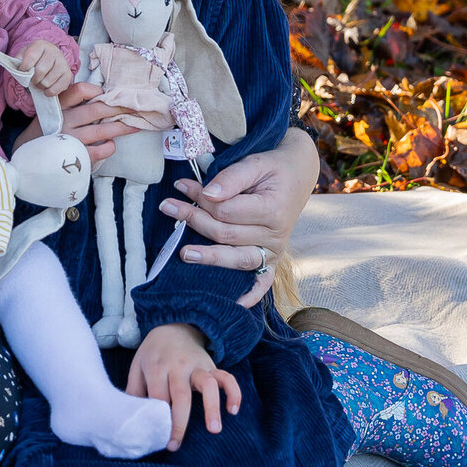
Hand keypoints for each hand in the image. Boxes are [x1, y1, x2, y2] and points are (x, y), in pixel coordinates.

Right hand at [11, 79, 133, 166]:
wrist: (26, 160)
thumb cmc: (45, 134)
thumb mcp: (51, 113)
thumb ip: (69, 104)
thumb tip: (100, 97)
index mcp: (58, 107)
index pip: (79, 90)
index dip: (96, 90)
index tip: (107, 94)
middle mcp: (65, 121)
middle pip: (98, 109)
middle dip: (119, 108)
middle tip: (134, 108)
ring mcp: (71, 139)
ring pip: (103, 130)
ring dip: (122, 127)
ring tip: (134, 125)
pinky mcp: (76, 156)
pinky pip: (101, 150)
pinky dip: (110, 147)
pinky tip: (110, 145)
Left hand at [17, 40, 72, 95]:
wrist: (50, 58)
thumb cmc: (35, 58)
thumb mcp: (24, 54)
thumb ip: (19, 60)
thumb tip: (17, 68)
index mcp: (41, 45)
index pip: (31, 56)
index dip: (24, 67)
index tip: (22, 71)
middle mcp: (54, 52)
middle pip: (41, 70)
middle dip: (33, 79)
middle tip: (32, 79)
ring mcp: (63, 63)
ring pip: (47, 81)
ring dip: (40, 86)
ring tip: (39, 82)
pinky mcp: (68, 75)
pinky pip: (55, 89)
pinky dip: (48, 92)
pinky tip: (46, 87)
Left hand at [125, 323, 240, 450]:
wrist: (173, 326)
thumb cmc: (153, 354)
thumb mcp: (137, 367)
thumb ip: (133, 391)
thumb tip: (129, 419)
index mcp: (157, 367)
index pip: (158, 397)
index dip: (158, 419)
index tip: (157, 438)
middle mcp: (178, 366)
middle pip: (181, 396)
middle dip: (179, 422)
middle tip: (175, 445)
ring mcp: (197, 365)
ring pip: (207, 384)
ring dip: (211, 407)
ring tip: (214, 430)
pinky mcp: (212, 366)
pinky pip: (226, 377)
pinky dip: (233, 392)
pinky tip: (233, 410)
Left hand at [159, 127, 318, 305]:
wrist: (297, 173)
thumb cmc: (273, 167)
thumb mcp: (255, 163)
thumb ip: (231, 178)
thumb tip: (207, 194)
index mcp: (272, 210)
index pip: (226, 211)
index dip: (200, 199)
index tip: (180, 187)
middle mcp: (276, 236)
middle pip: (226, 235)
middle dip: (194, 220)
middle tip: (168, 206)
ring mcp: (275, 251)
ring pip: (237, 259)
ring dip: (209, 257)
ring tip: (183, 253)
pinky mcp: (273, 259)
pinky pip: (262, 281)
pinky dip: (250, 295)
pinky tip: (234, 303)